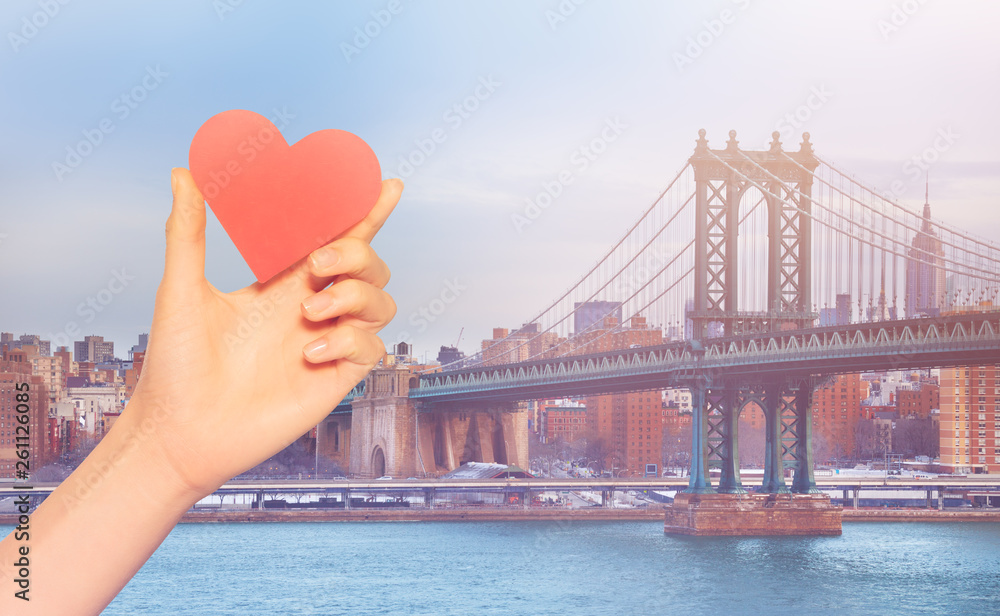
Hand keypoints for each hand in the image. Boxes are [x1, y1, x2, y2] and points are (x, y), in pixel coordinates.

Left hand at [134, 168, 400, 496]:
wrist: (179, 432)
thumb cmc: (176, 366)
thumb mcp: (182, 291)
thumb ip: (189, 233)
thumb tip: (182, 172)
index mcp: (282, 284)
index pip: (336, 238)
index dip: (366, 212)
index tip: (386, 185)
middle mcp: (311, 309)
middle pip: (369, 264)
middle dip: (356, 252)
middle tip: (316, 265)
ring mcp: (328, 343)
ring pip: (381, 302)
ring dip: (354, 295)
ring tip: (310, 312)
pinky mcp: (335, 378)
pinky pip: (371, 347)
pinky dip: (348, 340)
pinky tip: (308, 352)